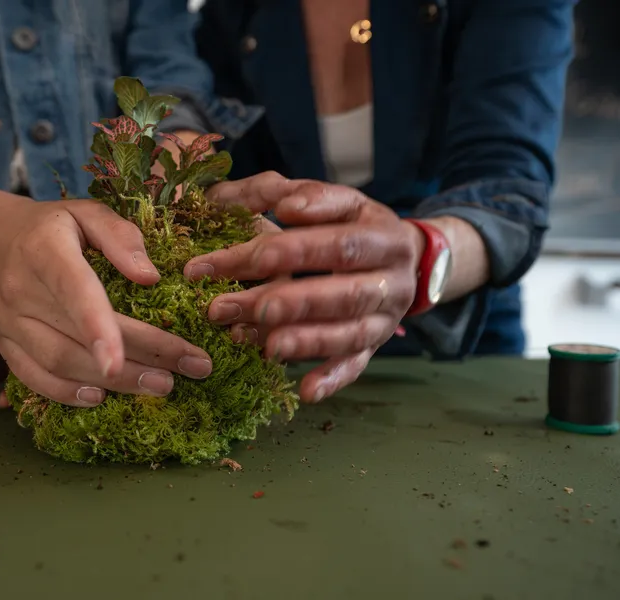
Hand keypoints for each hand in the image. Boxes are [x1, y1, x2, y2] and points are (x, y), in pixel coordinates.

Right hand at [0, 199, 213, 407]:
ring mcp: (9, 322)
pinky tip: (102, 398)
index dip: (98, 327)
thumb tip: (151, 277)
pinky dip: (66, 394)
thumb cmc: (58, 227)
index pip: (73, 291)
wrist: (0, 241)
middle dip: (136, 359)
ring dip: (111, 383)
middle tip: (188, 369)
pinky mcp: (6, 344)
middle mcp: (20, 290)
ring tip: (162, 385)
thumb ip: (121, 237)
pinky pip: (33, 378)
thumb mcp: (89, 212)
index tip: (121, 361)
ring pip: (58, 363)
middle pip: (75, 337)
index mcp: (44, 251)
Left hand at [184, 172, 424, 403]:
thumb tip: (268, 204)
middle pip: (341, 291)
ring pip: (349, 332)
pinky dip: (332, 379)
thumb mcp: (332, 201)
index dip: (291, 249)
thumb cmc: (350, 224)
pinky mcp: (374, 347)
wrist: (403, 258)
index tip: (247, 255)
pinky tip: (306, 392)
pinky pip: (356, 366)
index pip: (335, 242)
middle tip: (228, 306)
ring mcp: (386, 317)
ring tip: (264, 346)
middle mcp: (391, 278)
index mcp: (382, 233)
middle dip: (287, 301)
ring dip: (306, 341)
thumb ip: (292, 195)